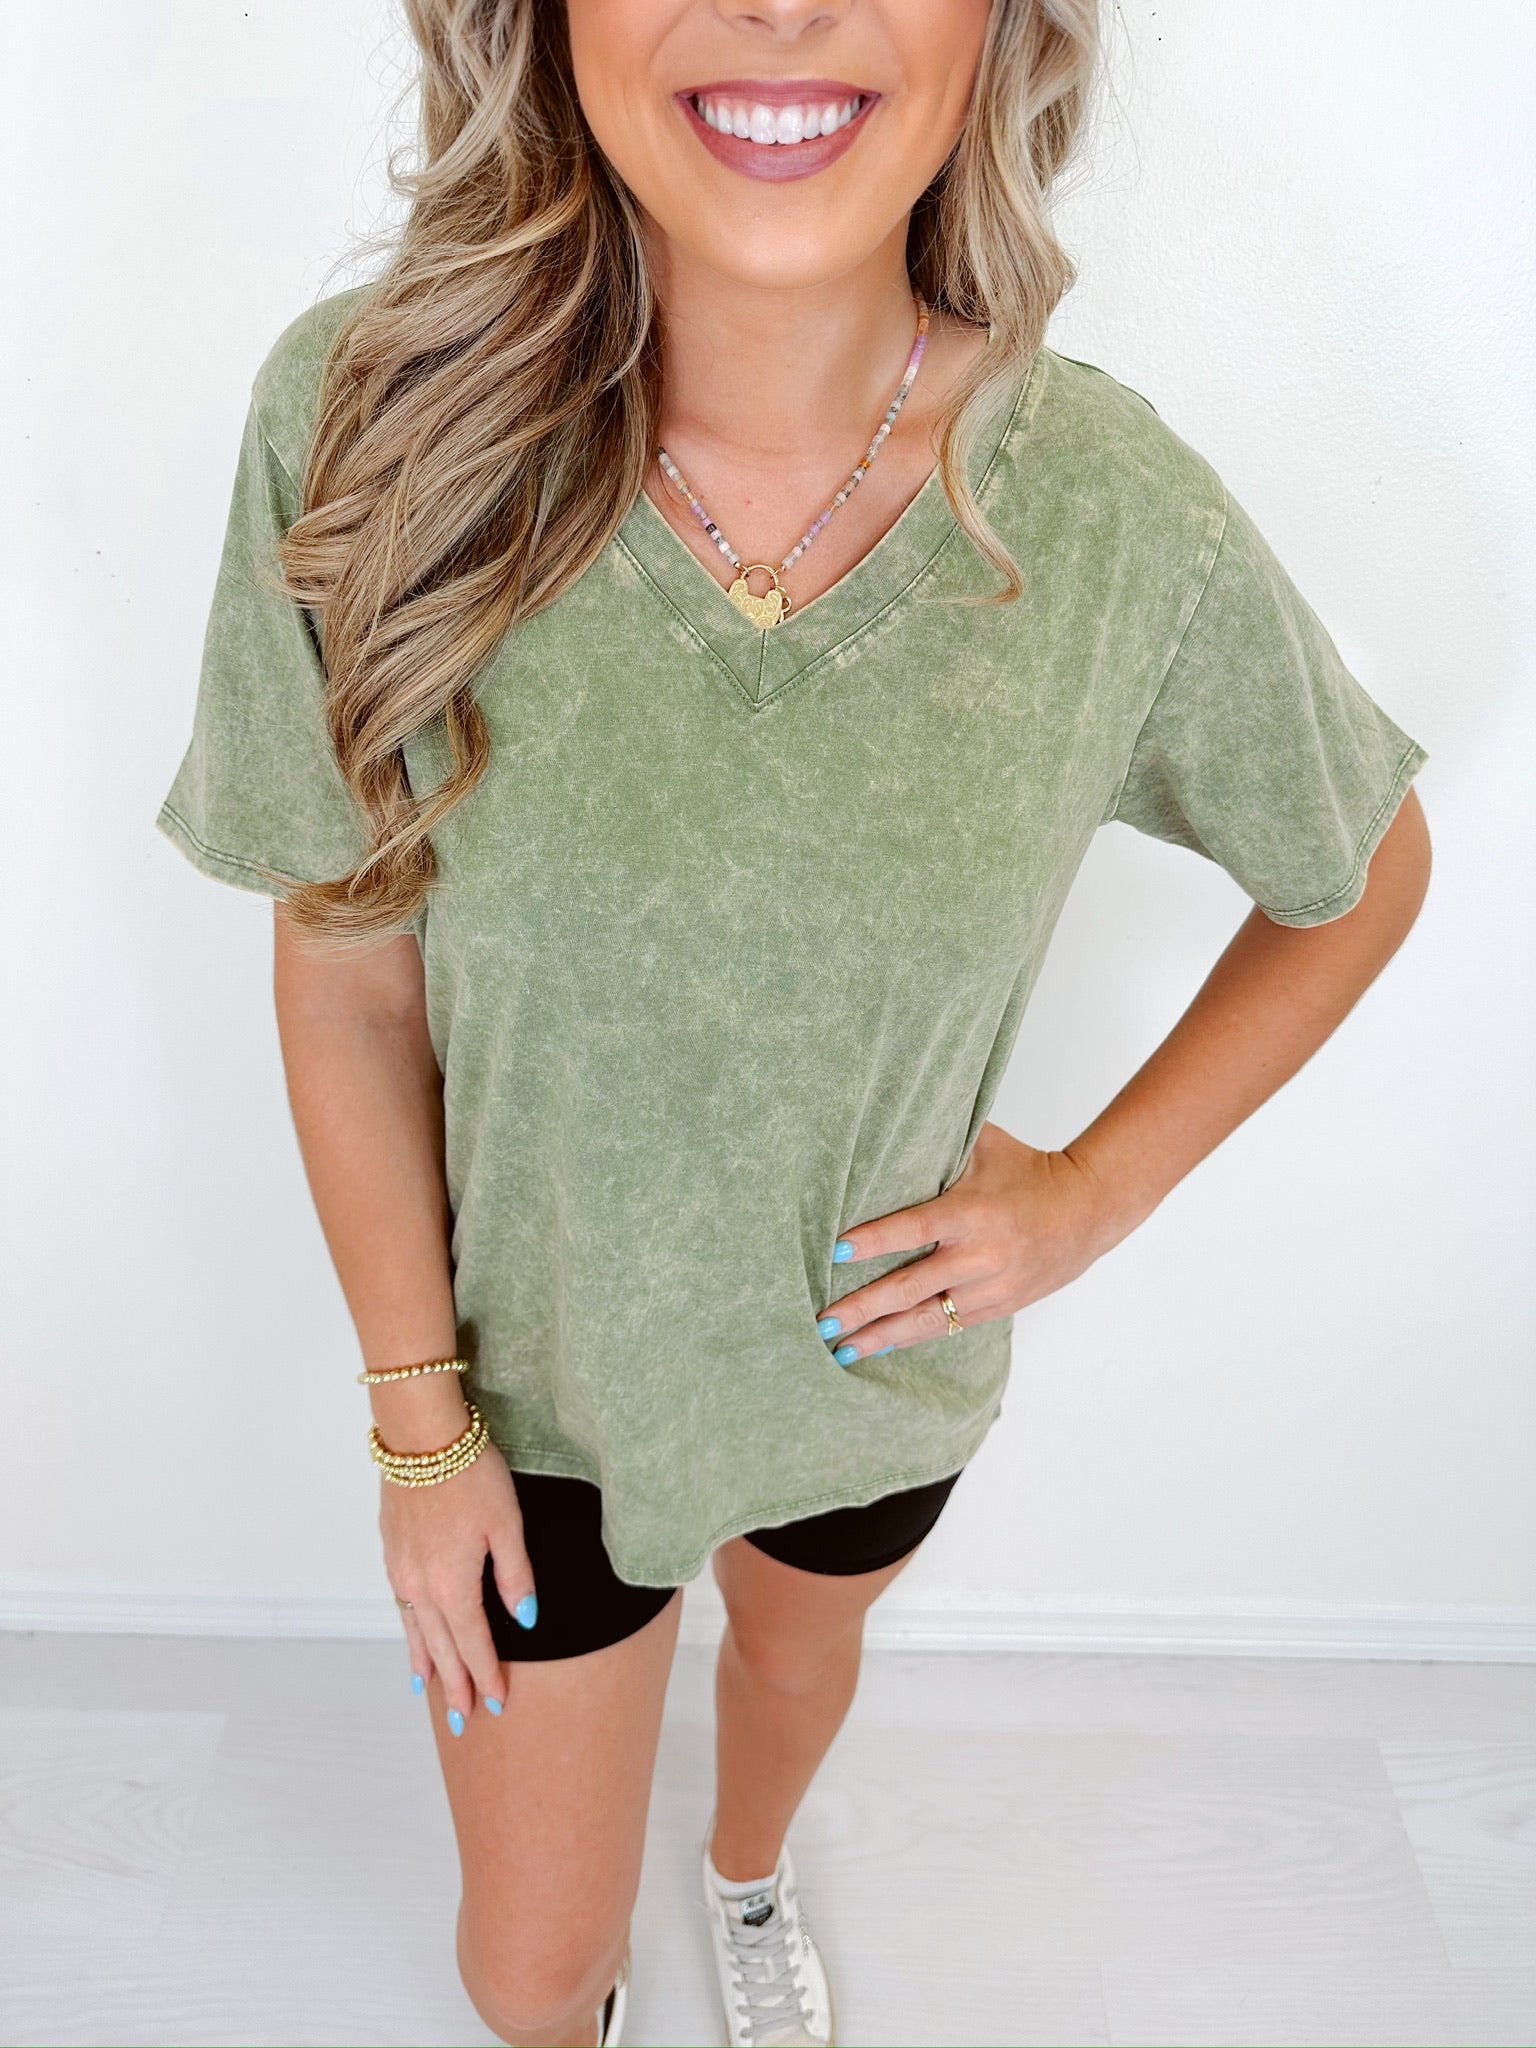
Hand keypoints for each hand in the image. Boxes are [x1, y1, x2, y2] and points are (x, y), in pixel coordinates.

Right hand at [381, 1441, 534, 1735]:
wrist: (421, 1436)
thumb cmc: (471, 1474)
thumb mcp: (507, 1525)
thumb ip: (515, 1577)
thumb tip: (525, 1622)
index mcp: (452, 1586)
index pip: (475, 1645)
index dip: (487, 1676)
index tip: (498, 1705)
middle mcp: (420, 1587)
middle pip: (442, 1648)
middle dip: (455, 1685)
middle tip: (464, 1722)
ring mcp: (402, 1570)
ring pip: (416, 1631)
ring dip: (427, 1663)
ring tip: (432, 1692)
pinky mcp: (392, 1550)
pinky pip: (401, 1606)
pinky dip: (409, 1631)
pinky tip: (413, 1637)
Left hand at [815, 1121, 1129, 1361]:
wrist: (1089, 1209)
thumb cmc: (1030, 1170)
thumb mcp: (986, 1146)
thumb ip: (939, 1143)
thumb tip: (885, 1128)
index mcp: (971, 1213)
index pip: (912, 1229)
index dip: (872, 1241)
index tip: (834, 1252)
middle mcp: (980, 1255)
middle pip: (910, 1287)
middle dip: (863, 1307)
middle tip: (823, 1320)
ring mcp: (991, 1287)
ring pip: (927, 1318)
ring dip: (881, 1335)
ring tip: (842, 1348)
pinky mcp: (1000, 1306)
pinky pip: (949, 1327)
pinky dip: (913, 1337)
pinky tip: (881, 1346)